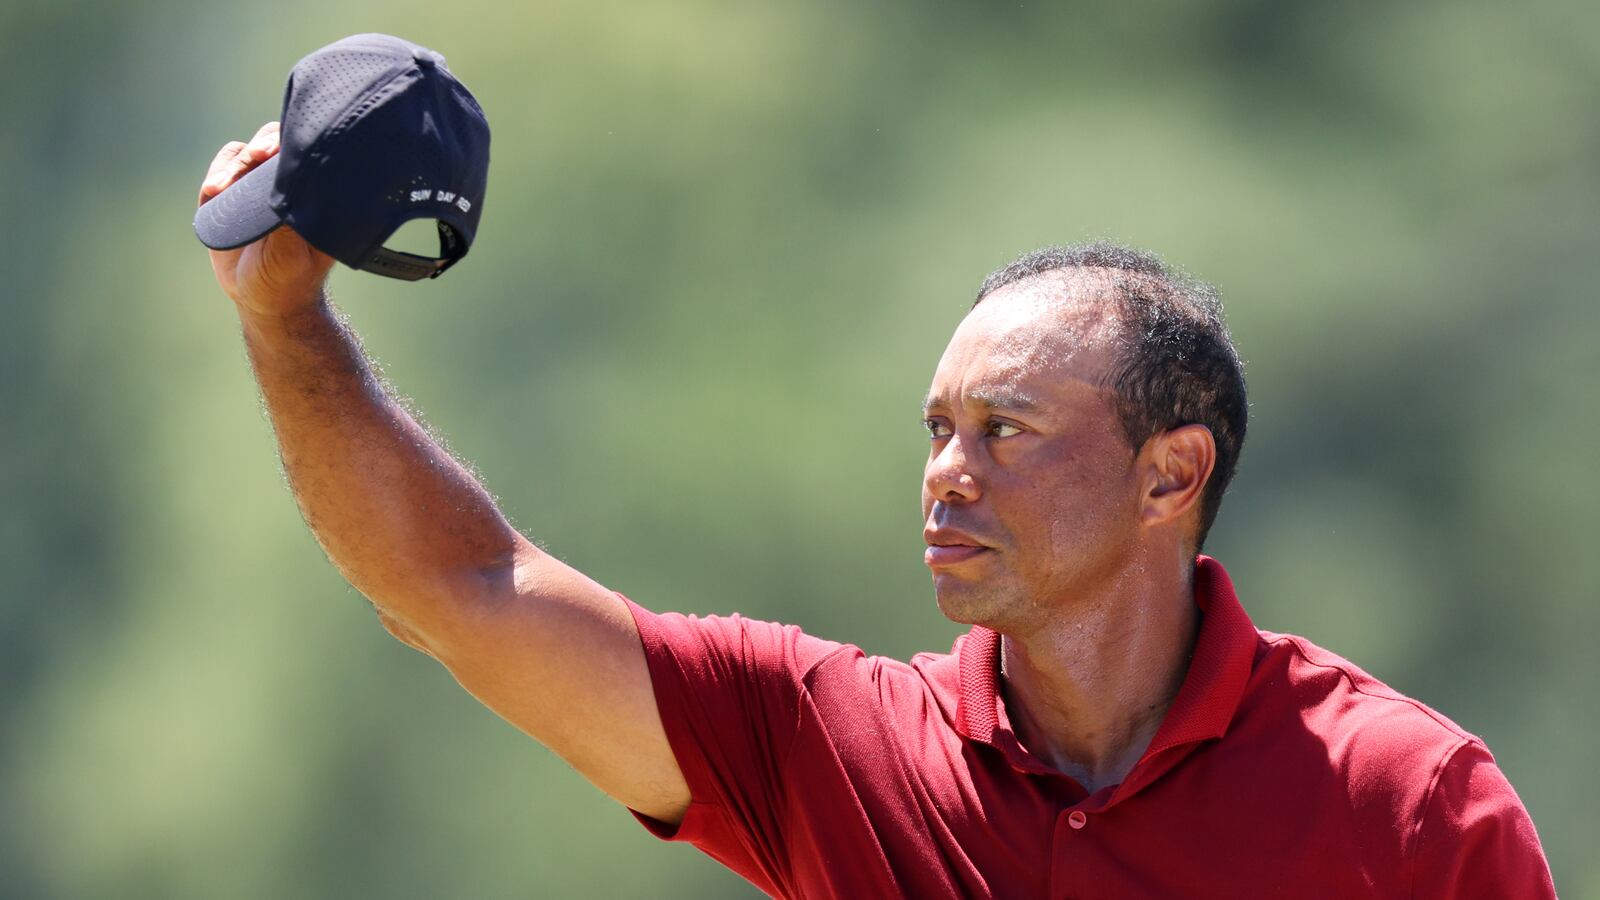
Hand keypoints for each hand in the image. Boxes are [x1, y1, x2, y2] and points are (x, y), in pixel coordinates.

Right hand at [198, 122, 334, 317]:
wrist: (262, 298)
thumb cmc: (289, 278)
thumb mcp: (291, 255)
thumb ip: (287, 226)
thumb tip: (284, 191)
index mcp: (308, 192)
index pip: (302, 153)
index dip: (290, 144)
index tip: (275, 153)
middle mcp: (282, 184)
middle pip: (271, 142)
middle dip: (260, 146)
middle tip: (255, 156)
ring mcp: (253, 187)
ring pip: (242, 154)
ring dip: (234, 163)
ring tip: (224, 186)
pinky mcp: (227, 196)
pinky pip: (221, 170)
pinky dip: (216, 173)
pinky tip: (214, 189)